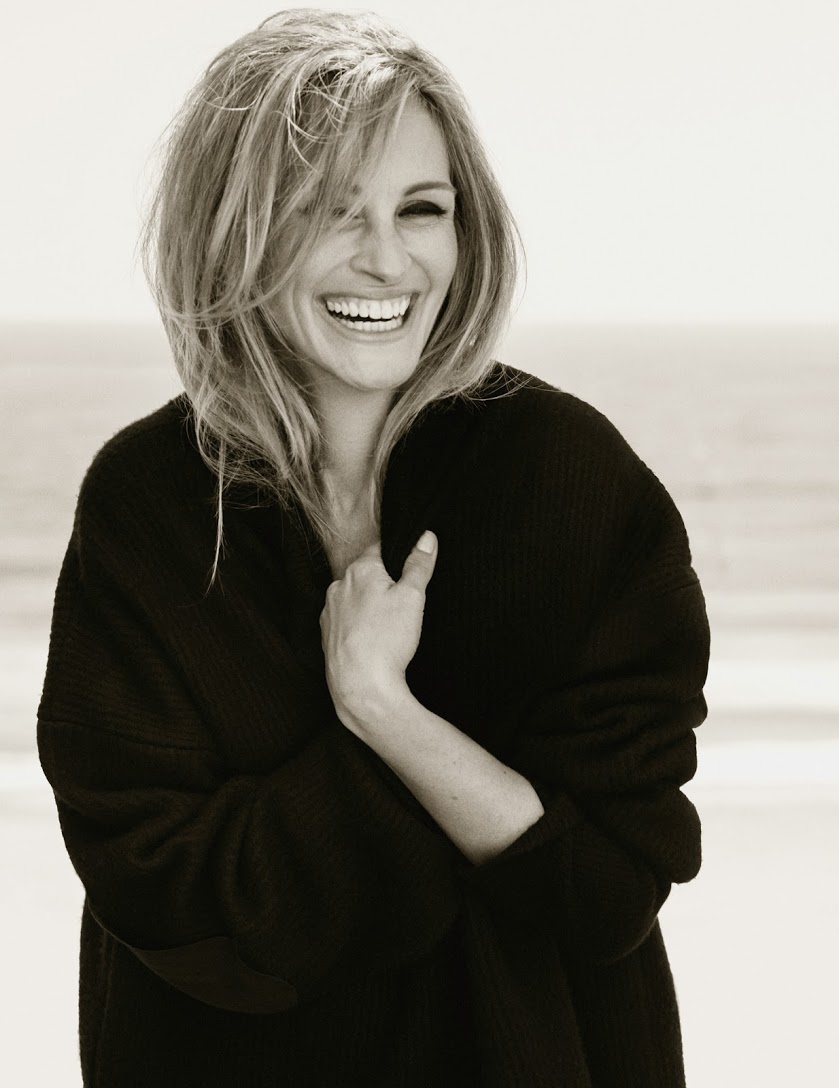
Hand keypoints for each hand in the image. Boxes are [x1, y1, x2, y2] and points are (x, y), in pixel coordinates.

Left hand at [319, 530, 437, 721]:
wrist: (361, 686)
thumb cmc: (387, 640)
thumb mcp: (413, 596)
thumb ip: (419, 564)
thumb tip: (426, 536)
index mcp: (359, 570)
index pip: (379, 549)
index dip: (397, 557)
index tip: (410, 570)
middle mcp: (338, 586)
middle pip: (366, 574)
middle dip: (384, 583)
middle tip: (405, 603)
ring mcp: (329, 612)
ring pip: (354, 598)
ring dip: (370, 605)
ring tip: (390, 626)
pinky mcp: (327, 635)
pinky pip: (346, 621)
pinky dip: (359, 625)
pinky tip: (374, 640)